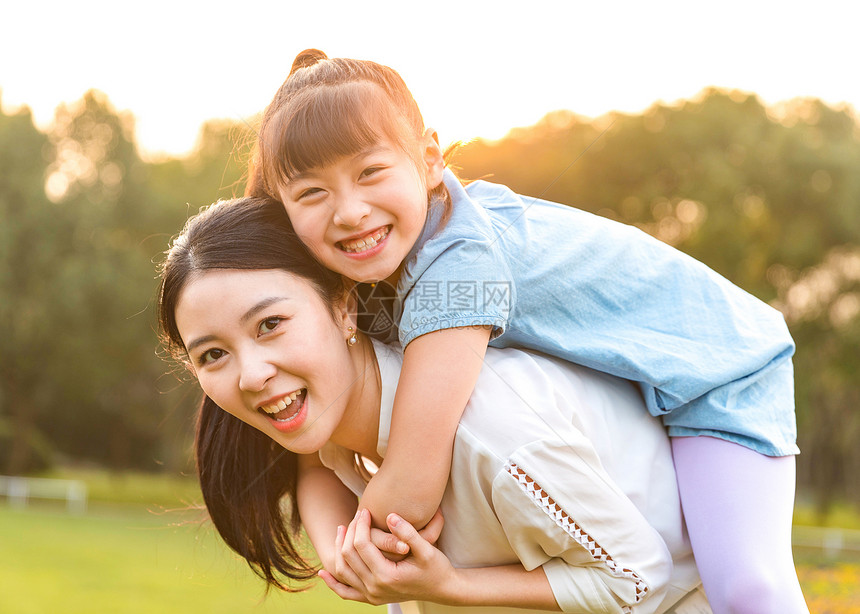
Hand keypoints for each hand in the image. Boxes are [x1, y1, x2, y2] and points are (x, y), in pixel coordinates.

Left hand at [319, 509, 457, 604]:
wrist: (444, 590)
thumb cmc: (437, 567)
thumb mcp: (427, 549)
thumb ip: (408, 532)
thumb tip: (389, 515)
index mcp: (387, 576)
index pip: (362, 546)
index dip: (361, 525)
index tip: (364, 509)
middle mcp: (375, 589)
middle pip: (349, 556)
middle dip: (350, 532)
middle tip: (356, 515)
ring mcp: (372, 596)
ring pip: (343, 572)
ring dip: (339, 550)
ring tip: (342, 530)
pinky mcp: (372, 599)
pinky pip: (346, 593)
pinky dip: (333, 583)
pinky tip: (323, 572)